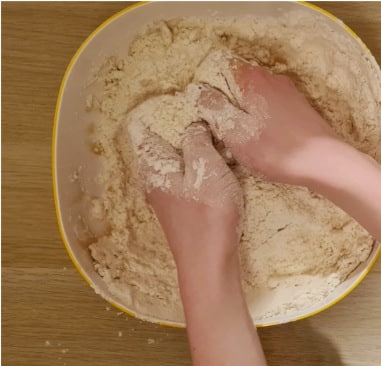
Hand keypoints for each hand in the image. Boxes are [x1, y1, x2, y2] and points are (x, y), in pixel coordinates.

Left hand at [131, 122, 265, 365]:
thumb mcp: (207, 167)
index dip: (158, 112)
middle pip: (162, 144)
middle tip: (207, 116)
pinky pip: (187, 178)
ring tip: (218, 140)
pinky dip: (200, 168)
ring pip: (177, 162)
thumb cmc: (208, 214)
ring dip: (194, 150)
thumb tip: (193, 124)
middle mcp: (153, 179)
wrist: (210, 262)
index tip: (180, 100)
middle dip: (181, 129)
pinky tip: (220, 169)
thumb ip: (197, 139)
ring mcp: (166, 196)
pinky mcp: (181, 209)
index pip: (143, 129)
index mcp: (152, 165)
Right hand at [197, 64, 338, 185]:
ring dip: (247, 115)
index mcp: (253, 79)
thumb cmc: (276, 149)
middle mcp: (272, 79)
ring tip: (245, 141)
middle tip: (224, 131)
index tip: (207, 111)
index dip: (210, 88)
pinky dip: (265, 122)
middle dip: (229, 104)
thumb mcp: (234, 132)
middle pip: (240, 85)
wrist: (325, 162)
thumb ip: (214, 109)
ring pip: (258, 99)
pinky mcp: (301, 110)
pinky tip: (266, 143)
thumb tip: (201, 92)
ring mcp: (290, 93)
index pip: (221, 68)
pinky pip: (273, 110)